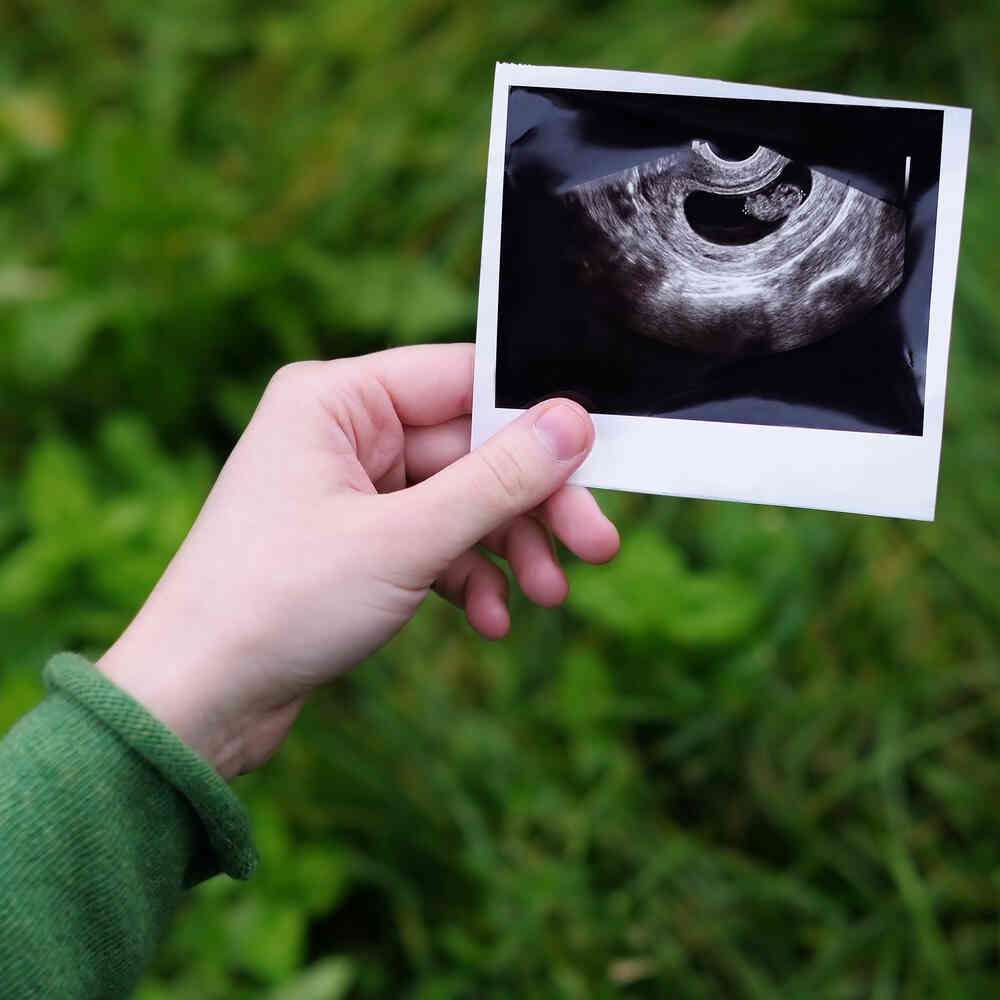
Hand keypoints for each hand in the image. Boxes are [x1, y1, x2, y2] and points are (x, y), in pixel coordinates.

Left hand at [97, 344, 617, 777]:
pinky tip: (490, 621)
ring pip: (460, 501)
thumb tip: (572, 424)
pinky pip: (434, 543)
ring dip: (508, 548)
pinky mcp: (357, 542)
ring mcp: (351, 490)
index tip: (597, 458)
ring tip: (547, 595)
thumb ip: (495, 481)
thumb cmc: (273, 606)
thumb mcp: (402, 540)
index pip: (461, 380)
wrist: (198, 703)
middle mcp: (343, 433)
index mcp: (336, 400)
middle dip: (533, 504)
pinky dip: (467, 577)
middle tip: (596, 545)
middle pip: (471, 449)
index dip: (534, 417)